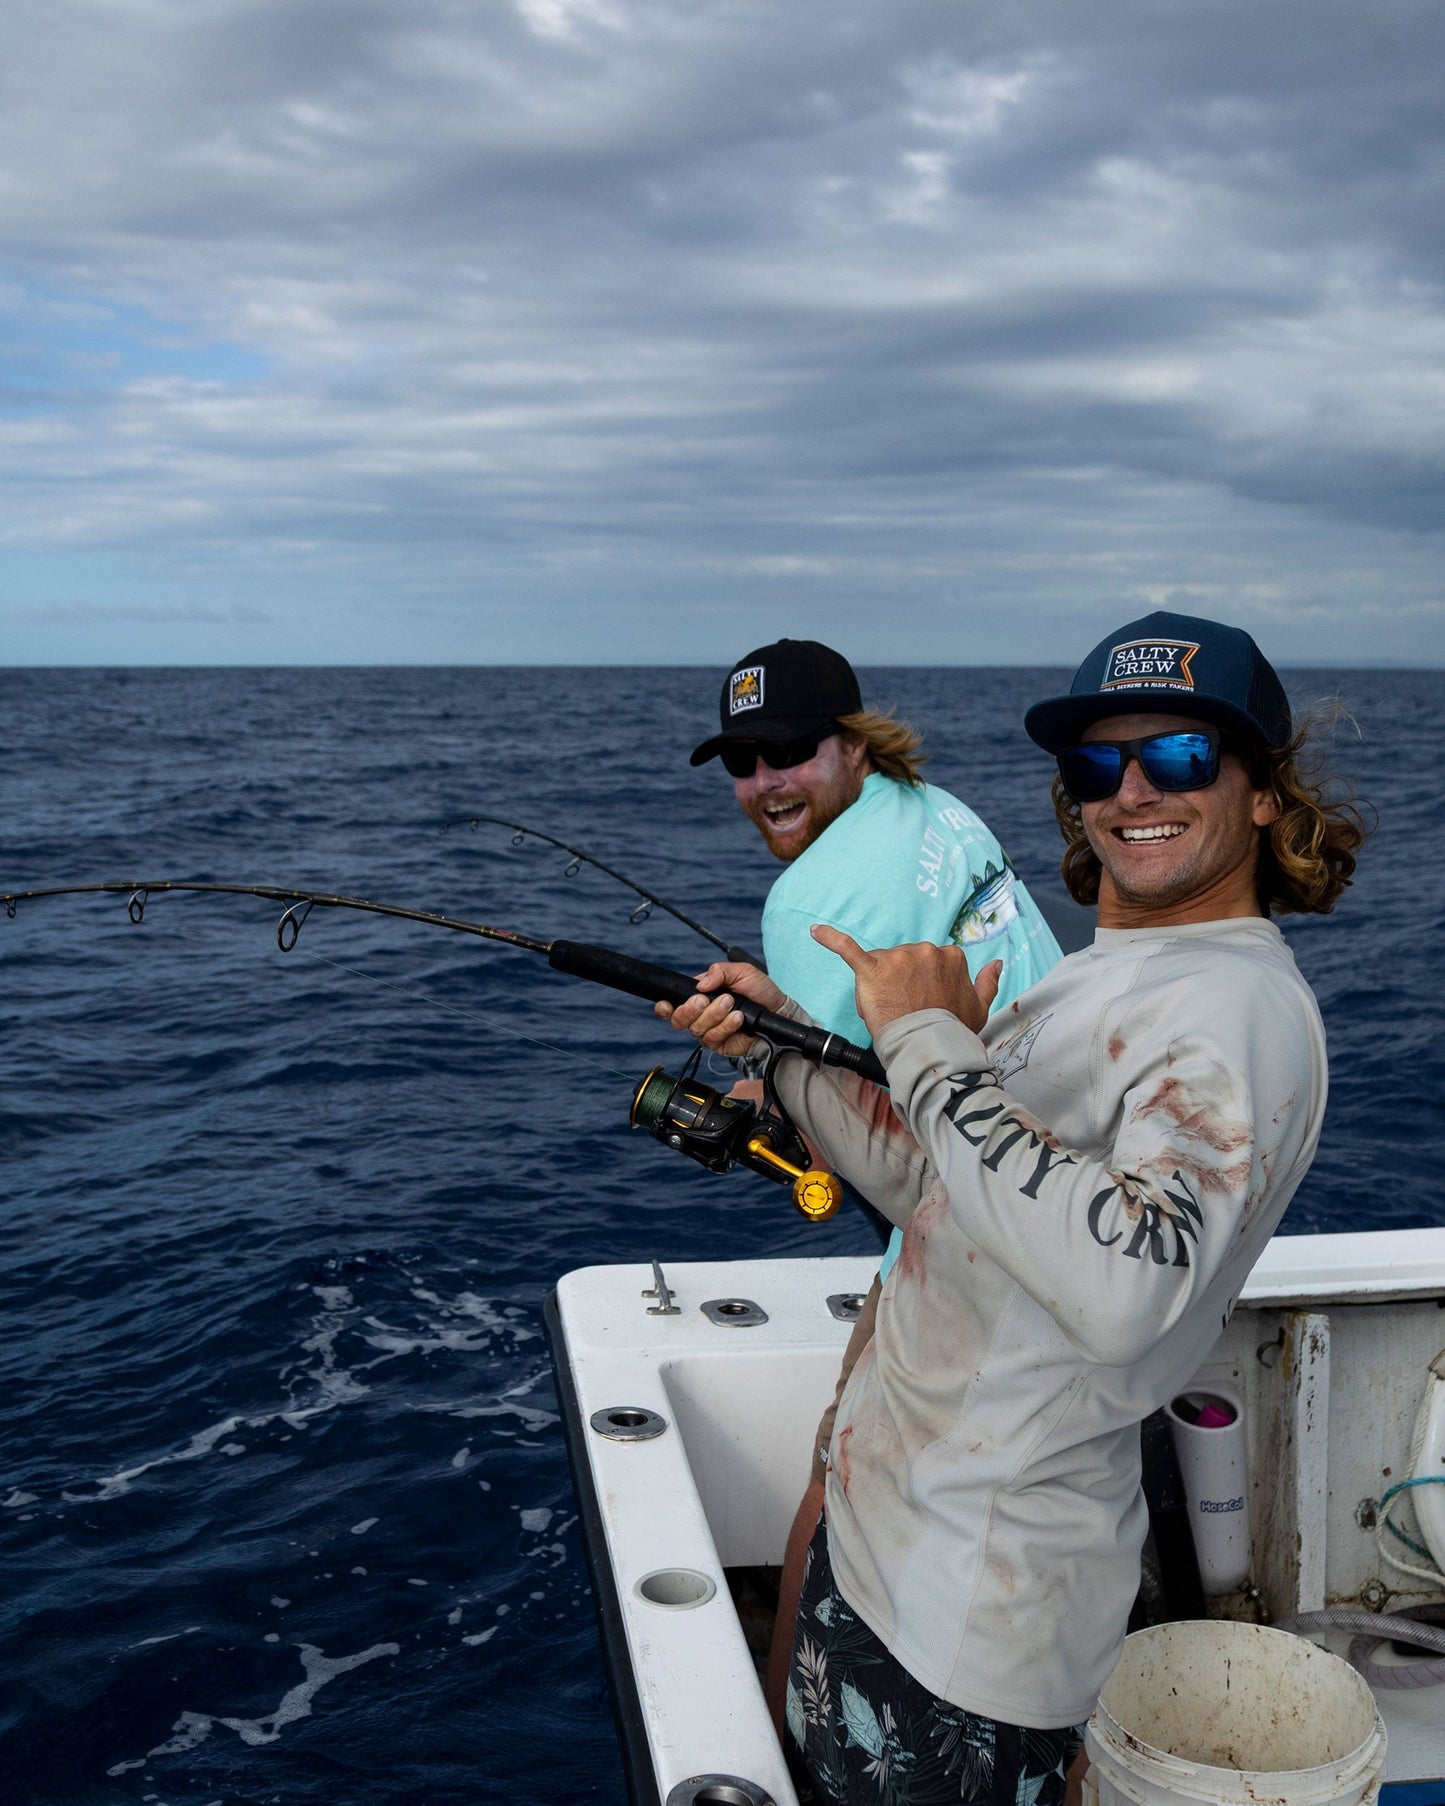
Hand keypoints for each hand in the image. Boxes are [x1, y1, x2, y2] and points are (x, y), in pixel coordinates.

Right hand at [654, 960, 786, 1059]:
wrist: (777, 1011)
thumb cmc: (759, 990)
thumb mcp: (742, 971)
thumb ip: (719, 971)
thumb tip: (700, 983)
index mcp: (700, 995)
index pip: (673, 1004)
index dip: (665, 1007)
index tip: (666, 1004)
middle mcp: (701, 1015)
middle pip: (679, 1019)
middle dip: (690, 1009)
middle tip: (707, 1000)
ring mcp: (709, 1030)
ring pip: (696, 1029)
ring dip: (714, 1015)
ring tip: (732, 1005)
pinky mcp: (720, 1044)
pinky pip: (712, 1038)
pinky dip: (725, 1026)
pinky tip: (737, 1018)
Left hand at [810, 926, 999, 1038]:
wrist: (929, 1046)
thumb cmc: (953, 1030)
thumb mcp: (980, 1009)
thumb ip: (987, 983)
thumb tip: (995, 963)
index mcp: (950, 956)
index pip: (929, 964)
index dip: (922, 986)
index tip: (923, 1004)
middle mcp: (926, 950)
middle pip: (904, 962)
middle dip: (900, 984)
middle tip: (906, 1011)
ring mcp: (898, 958)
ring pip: (882, 965)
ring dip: (881, 984)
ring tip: (889, 1010)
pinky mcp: (872, 968)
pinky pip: (848, 949)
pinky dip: (831, 940)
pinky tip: (815, 932)